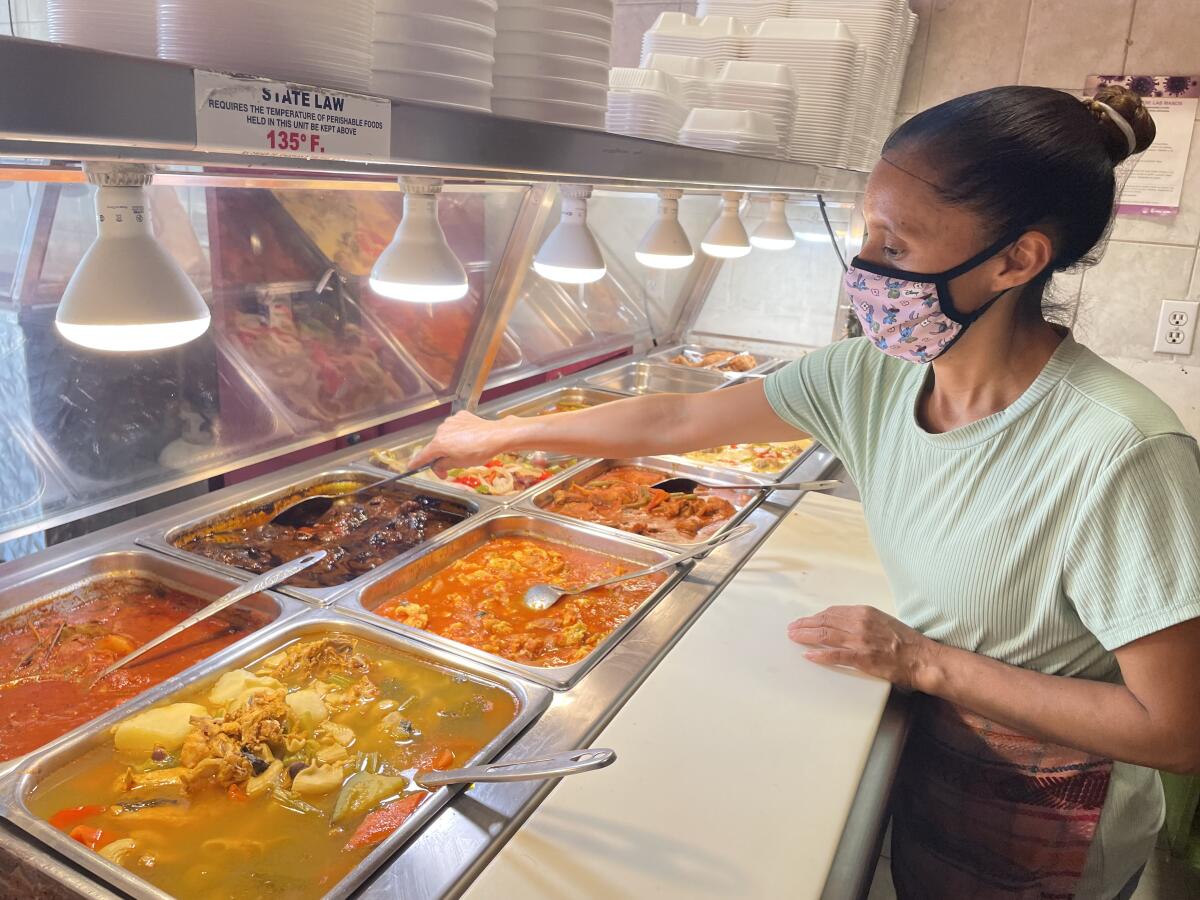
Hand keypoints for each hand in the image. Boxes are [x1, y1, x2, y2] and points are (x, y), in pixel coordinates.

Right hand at [409, 411, 513, 476]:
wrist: (496, 435)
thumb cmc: (479, 451)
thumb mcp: (459, 464)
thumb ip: (443, 466)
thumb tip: (437, 467)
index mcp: (439, 443)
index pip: (423, 456)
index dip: (416, 463)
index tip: (411, 467)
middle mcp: (442, 430)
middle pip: (436, 446)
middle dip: (442, 457)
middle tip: (451, 467)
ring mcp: (451, 421)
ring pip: (446, 436)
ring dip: (451, 444)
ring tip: (466, 451)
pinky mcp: (461, 416)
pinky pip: (456, 427)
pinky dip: (459, 434)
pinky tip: (469, 439)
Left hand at [787, 605, 938, 691]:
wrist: (921, 658)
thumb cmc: (906, 642)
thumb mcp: (883, 621)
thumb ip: (864, 621)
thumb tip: (846, 623)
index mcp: (865, 612)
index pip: (833, 612)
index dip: (816, 616)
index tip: (806, 620)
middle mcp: (859, 623)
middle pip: (825, 621)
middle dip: (805, 624)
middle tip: (792, 628)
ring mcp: (859, 640)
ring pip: (825, 635)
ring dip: (806, 635)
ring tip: (794, 637)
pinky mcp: (862, 657)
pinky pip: (835, 655)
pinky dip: (819, 654)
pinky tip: (808, 655)